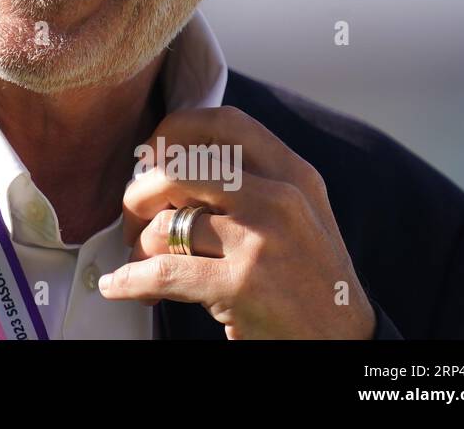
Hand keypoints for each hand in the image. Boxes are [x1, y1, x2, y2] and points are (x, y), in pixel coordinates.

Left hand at [98, 105, 375, 338]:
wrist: (345, 342)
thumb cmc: (305, 276)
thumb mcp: (294, 213)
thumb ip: (246, 180)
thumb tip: (162, 163)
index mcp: (293, 173)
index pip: (222, 122)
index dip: (173, 131)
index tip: (151, 157)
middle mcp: (280, 199)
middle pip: (179, 171)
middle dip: (140, 195)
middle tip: (134, 219)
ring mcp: (261, 241)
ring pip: (165, 225)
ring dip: (140, 248)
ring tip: (142, 262)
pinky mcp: (241, 285)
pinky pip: (160, 273)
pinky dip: (129, 281)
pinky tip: (118, 286)